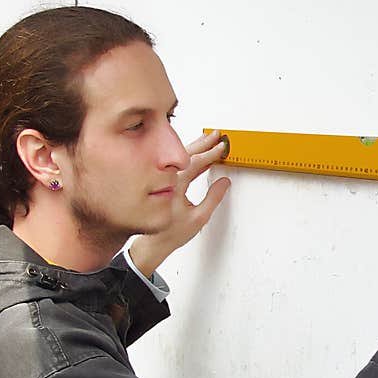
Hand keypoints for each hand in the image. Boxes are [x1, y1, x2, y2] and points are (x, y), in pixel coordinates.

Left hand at [162, 129, 231, 250]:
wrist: (154, 242)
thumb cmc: (171, 233)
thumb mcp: (198, 217)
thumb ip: (213, 198)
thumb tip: (223, 182)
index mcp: (175, 185)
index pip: (196, 163)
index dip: (211, 154)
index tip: (222, 148)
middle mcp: (168, 180)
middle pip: (188, 154)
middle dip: (204, 143)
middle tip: (217, 135)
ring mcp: (165, 180)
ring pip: (182, 157)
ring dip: (197, 147)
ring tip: (208, 139)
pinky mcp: (165, 183)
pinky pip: (179, 164)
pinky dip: (190, 156)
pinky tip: (198, 154)